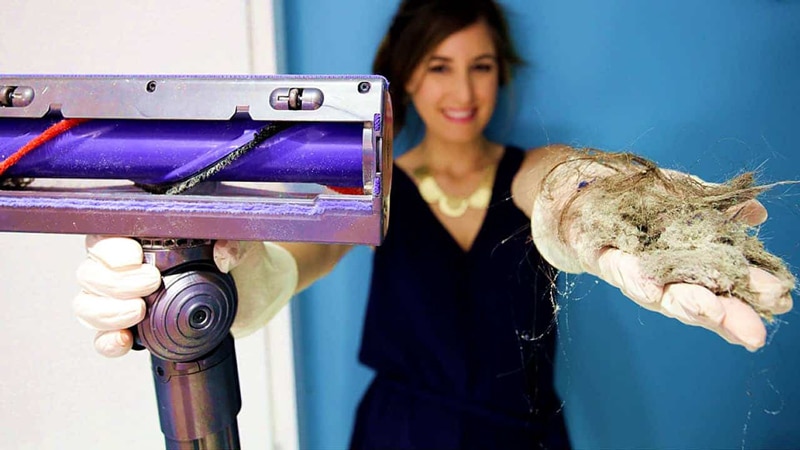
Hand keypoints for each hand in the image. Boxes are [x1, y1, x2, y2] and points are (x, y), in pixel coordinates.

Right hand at [74, 236, 297, 356]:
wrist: (262, 295)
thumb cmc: (250, 263)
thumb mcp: (250, 249)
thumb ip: (238, 243)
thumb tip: (223, 252)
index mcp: (150, 238)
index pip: (105, 237)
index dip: (109, 249)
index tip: (134, 258)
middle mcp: (132, 267)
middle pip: (91, 272)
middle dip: (113, 282)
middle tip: (151, 284)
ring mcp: (131, 298)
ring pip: (88, 303)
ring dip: (105, 311)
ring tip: (138, 312)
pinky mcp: (139, 328)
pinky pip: (104, 336)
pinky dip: (106, 341)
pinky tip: (124, 341)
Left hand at [530, 154, 793, 350]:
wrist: (569, 184)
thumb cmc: (627, 199)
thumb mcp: (677, 199)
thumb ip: (712, 211)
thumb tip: (757, 214)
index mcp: (674, 262)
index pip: (713, 287)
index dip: (743, 301)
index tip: (778, 305)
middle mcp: (647, 270)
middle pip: (684, 298)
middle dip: (719, 313)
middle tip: (753, 331)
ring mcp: (616, 261)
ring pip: (647, 287)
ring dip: (675, 300)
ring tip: (705, 309)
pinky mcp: (586, 246)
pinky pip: (606, 259)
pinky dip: (625, 270)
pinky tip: (646, 281)